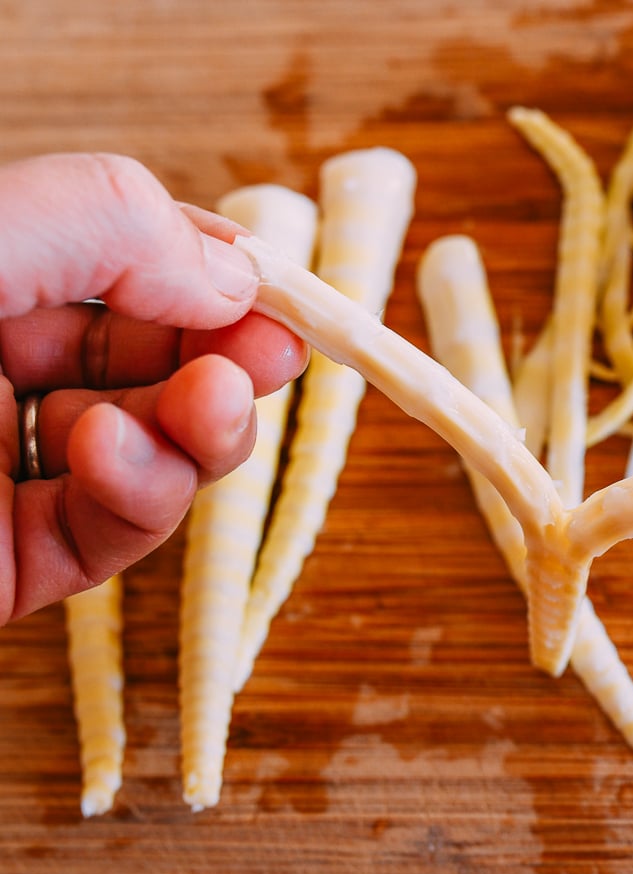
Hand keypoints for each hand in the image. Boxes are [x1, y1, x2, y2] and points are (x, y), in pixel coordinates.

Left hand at [0, 153, 306, 622]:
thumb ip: (109, 225)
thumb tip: (235, 281)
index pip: (123, 269)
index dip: (211, 276)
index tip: (281, 290)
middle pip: (155, 363)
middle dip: (230, 358)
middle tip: (282, 355)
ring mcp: (1, 474)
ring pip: (153, 451)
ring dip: (203, 430)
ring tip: (213, 405)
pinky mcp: (9, 567)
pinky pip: (111, 532)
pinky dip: (142, 495)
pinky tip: (115, 456)